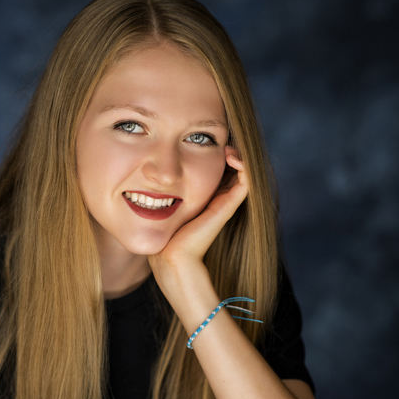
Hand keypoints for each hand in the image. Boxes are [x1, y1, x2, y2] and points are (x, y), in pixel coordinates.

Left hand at [149, 152, 247, 285]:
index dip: (218, 155)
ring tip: (226, 148)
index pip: (219, 171)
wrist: (171, 254)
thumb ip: (167, 193)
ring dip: (238, 156)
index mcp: (206, 198)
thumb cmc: (165, 234)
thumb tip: (153, 177)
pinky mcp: (228, 206)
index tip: (208, 145)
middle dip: (229, 153)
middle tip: (221, 143)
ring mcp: (225, 202)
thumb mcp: (166, 206)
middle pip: (232, 170)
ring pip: (242, 173)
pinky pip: (245, 181)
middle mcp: (218, 199)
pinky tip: (230, 156)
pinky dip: (243, 165)